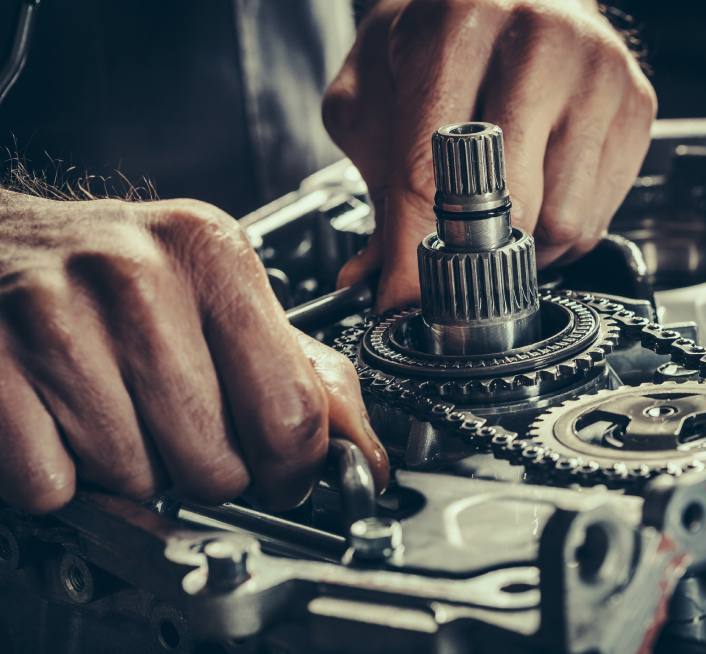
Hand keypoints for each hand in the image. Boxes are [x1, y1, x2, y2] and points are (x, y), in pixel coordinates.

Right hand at [0, 190, 387, 512]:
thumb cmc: (115, 276)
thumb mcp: (220, 294)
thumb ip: (300, 370)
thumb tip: (365, 452)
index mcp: (214, 256)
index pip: (292, 413)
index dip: (291, 471)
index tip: (280, 478)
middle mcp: (138, 276)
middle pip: (216, 464)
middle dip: (203, 472)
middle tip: (178, 429)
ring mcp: (55, 316)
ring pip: (135, 480)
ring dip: (129, 471)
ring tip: (114, 410)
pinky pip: (52, 485)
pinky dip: (59, 476)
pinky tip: (61, 421)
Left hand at [324, 0, 655, 309]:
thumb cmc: (439, 42)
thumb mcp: (376, 95)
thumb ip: (373, 184)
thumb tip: (373, 279)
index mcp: (460, 22)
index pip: (434, 166)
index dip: (415, 249)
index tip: (403, 300)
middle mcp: (542, 39)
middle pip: (509, 201)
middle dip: (471, 248)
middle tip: (449, 255)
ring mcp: (600, 74)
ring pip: (562, 221)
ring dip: (522, 244)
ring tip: (495, 213)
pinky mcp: (637, 107)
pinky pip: (598, 217)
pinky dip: (559, 232)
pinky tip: (537, 194)